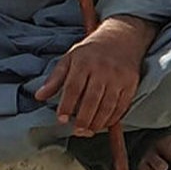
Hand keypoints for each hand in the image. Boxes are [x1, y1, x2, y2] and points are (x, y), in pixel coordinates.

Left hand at [37, 16, 156, 135]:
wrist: (121, 38)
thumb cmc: (91, 52)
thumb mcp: (70, 58)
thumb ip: (55, 79)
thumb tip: (39, 96)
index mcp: (83, 62)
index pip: (73, 87)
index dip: (66, 106)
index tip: (61, 119)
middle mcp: (102, 69)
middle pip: (91, 100)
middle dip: (83, 119)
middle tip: (76, 131)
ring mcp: (118, 77)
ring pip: (107, 106)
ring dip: (97, 123)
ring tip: (88, 131)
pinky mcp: (131, 84)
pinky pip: (122, 106)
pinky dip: (112, 119)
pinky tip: (103, 124)